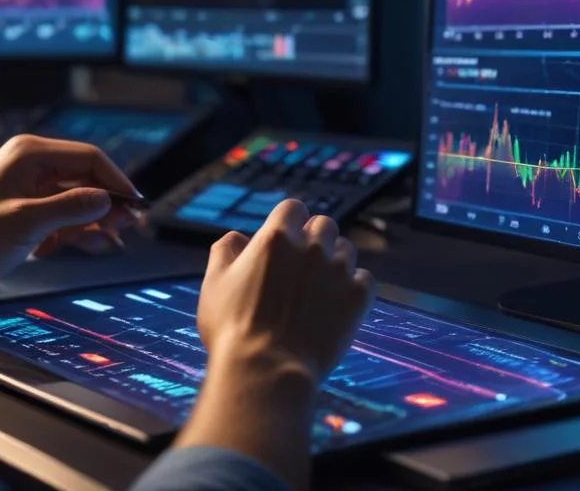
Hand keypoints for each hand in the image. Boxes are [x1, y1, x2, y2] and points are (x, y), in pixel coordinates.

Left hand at [0, 134, 141, 285]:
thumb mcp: (25, 222)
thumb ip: (70, 208)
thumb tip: (107, 201)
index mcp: (30, 155)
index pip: (89, 158)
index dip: (117, 181)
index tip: (135, 204)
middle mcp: (33, 165)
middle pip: (87, 177)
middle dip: (109, 202)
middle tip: (129, 226)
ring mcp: (31, 188)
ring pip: (79, 199)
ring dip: (96, 220)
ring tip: (111, 240)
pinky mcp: (29, 210)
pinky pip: (65, 215)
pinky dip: (77, 230)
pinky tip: (88, 245)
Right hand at [174, 199, 373, 489]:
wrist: (266, 371)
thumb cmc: (233, 330)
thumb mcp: (214, 284)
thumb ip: (225, 251)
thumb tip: (237, 237)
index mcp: (276, 237)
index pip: (293, 208)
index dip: (289, 222)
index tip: (286, 239)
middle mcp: (312, 247)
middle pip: (324, 225)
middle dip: (314, 239)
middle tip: (302, 266)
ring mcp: (338, 271)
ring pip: (347, 250)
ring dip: (335, 261)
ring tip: (320, 287)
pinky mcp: (357, 298)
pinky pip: (365, 278)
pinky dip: (353, 286)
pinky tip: (338, 303)